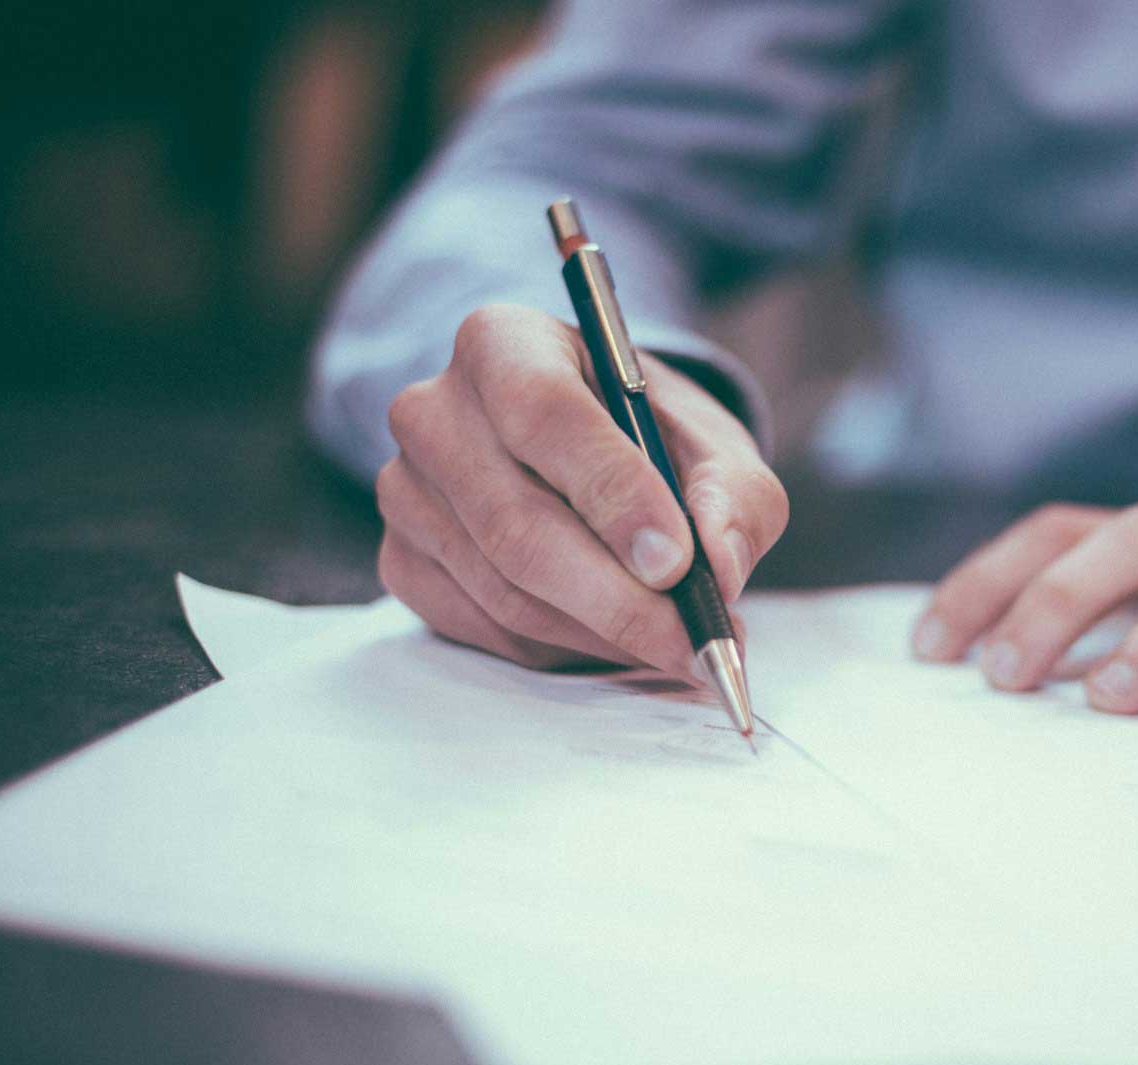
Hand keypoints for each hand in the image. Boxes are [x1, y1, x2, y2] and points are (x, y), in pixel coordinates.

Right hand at [374, 304, 786, 673]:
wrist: (592, 455)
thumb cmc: (651, 439)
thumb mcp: (714, 445)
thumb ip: (735, 496)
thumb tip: (721, 566)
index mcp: (504, 343)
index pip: (544, 413)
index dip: (613, 494)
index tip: (676, 563)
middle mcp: (434, 410)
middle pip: (517, 523)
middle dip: (619, 599)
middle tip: (694, 642)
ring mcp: (406, 490)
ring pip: (505, 590)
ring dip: (602, 633)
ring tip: (675, 644)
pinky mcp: (403, 560)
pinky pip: (485, 627)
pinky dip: (563, 648)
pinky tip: (614, 637)